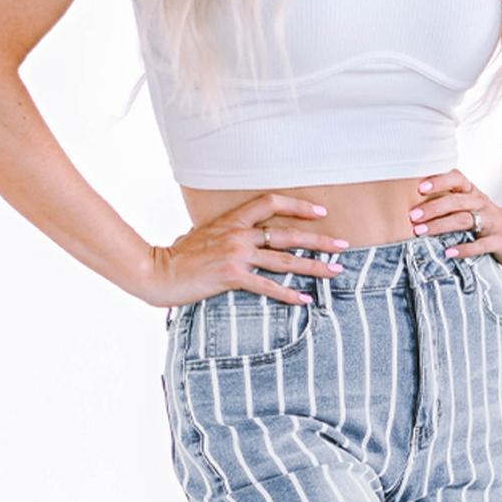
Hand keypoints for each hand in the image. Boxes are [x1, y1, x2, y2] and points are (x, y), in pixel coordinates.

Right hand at [144, 192, 351, 308]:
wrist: (157, 272)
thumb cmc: (177, 255)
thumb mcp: (202, 233)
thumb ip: (223, 232)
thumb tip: (235, 234)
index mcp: (232, 219)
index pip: (271, 202)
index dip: (297, 206)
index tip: (320, 212)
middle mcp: (238, 234)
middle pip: (287, 233)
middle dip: (319, 239)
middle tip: (343, 245)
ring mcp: (236, 254)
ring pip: (284, 260)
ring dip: (313, 266)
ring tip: (335, 271)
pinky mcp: (232, 276)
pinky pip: (267, 286)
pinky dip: (288, 294)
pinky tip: (305, 300)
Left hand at [405, 169, 501, 267]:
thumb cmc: (488, 221)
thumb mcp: (472, 207)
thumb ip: (449, 204)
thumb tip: (413, 207)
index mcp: (473, 193)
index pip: (457, 179)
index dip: (439, 181)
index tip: (420, 188)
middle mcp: (482, 204)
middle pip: (456, 201)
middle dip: (432, 208)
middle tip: (412, 217)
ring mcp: (492, 222)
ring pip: (464, 220)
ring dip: (441, 226)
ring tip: (421, 233)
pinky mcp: (500, 240)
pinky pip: (480, 244)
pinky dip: (464, 249)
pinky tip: (448, 253)